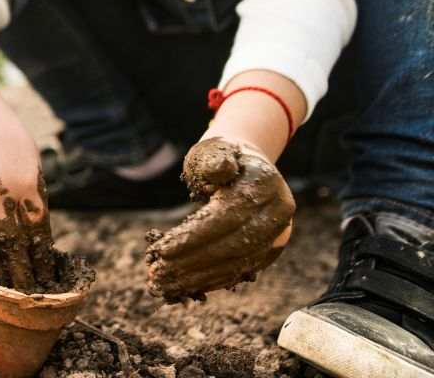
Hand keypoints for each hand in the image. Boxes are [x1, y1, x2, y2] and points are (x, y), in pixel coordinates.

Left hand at [146, 137, 294, 301]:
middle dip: (193, 262)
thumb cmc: (220, 156)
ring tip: (165, 284)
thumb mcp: (214, 149)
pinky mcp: (271, 249)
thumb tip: (220, 170)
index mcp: (265, 183)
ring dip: (199, 277)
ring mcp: (279, 233)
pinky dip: (213, 279)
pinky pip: (241, 269)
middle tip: (158, 273)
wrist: (248, 165)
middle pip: (233, 245)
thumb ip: (215, 159)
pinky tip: (186, 286)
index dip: (194, 236)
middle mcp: (278, 211)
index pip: (227, 217)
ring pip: (237, 262)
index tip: (161, 250)